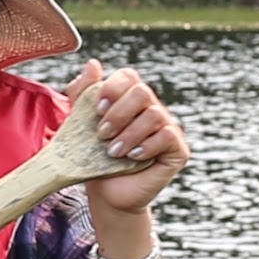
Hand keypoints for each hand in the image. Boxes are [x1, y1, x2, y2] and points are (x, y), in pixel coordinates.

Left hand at [75, 65, 189, 219]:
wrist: (106, 194)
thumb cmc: (94, 159)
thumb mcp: (80, 125)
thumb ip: (82, 94)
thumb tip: (92, 64)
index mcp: (130, 100)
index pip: (129, 77)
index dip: (113, 88)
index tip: (97, 109)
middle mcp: (152, 109)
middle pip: (142, 92)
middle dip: (118, 113)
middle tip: (101, 134)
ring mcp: (168, 128)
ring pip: (154, 115)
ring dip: (129, 134)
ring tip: (112, 152)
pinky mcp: (177, 150)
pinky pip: (168, 135)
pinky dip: (147, 145)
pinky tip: (133, 157)